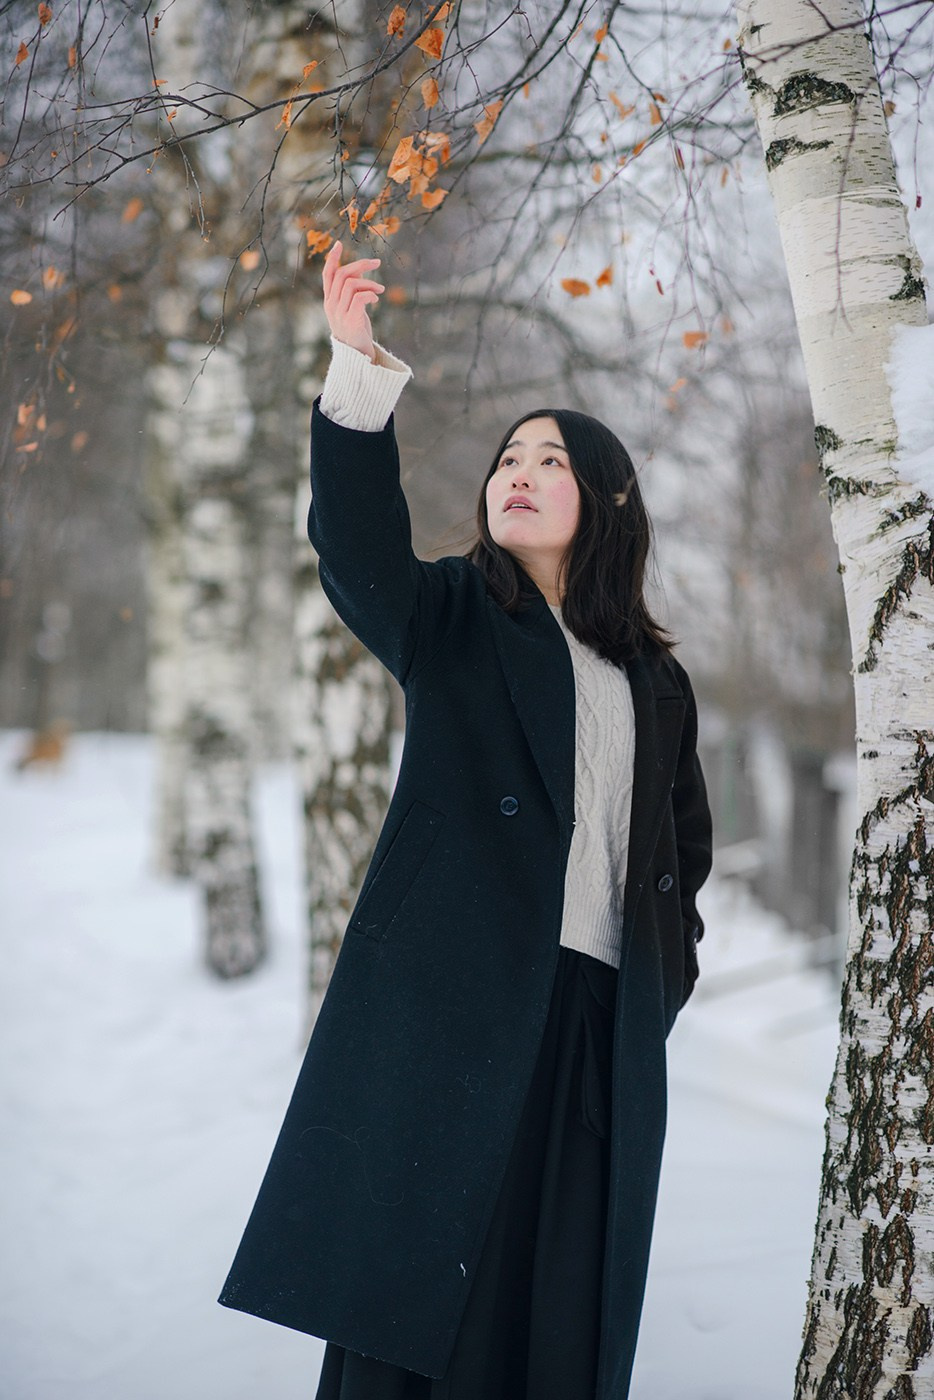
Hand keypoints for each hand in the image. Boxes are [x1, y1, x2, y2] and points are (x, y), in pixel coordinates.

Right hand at [322, 240, 384, 361]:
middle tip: (376, 263)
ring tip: (380, 289)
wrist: (357, 357)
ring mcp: (340, 314)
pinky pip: (359, 297)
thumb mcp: (351, 308)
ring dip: (369, 282)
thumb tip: (360, 271)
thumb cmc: (356, 331)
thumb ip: (352, 291)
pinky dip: (370, 293)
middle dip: (360, 265)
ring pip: (351, 284)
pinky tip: (376, 298)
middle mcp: (331, 306)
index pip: (327, 275)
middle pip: (342, 274)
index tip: (339, 244)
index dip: (332, 258)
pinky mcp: (351, 321)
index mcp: (329, 301)